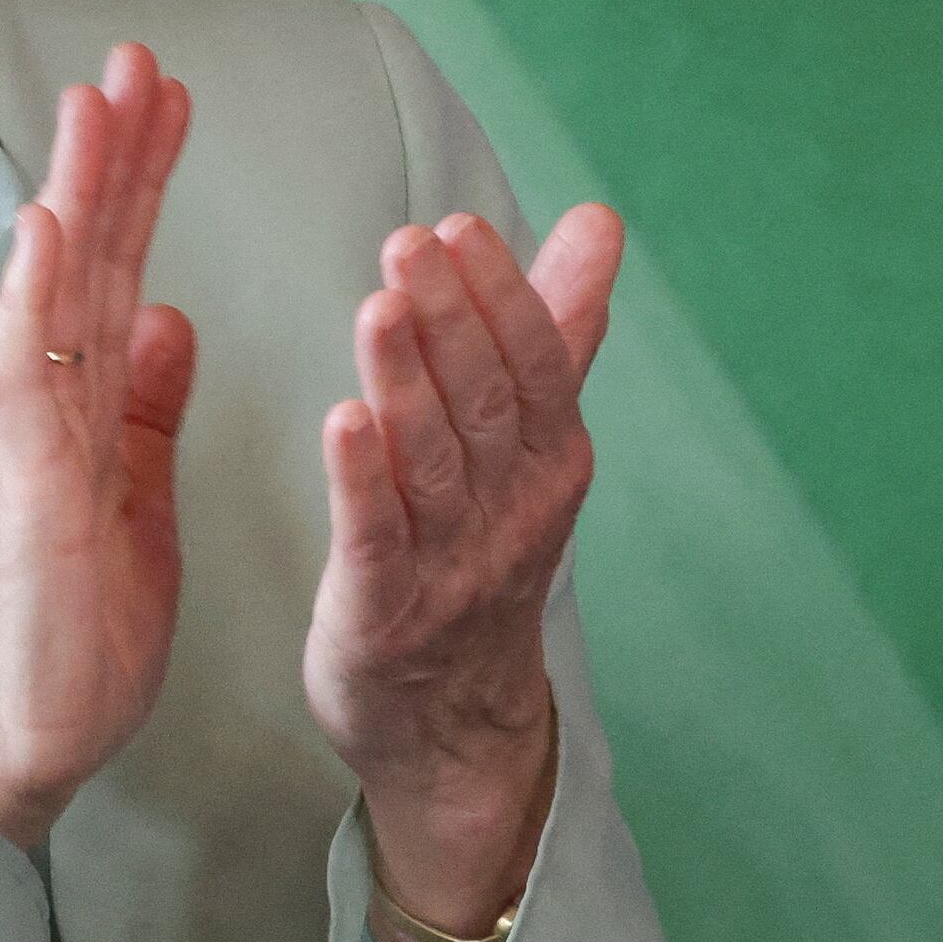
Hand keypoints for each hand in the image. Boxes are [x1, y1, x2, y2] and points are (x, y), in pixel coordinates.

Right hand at [0, 46, 198, 848]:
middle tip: (137, 55)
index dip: (140, 180)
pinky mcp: (23, 490)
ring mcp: (28, 440)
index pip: (117, 267)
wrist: (23, 738)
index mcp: (83, 404)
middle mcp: (46, 404)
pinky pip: (25, 381)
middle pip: (83, 256)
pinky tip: (47, 231)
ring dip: (72, 194)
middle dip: (110, 154)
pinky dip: (34, 302)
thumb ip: (145, 408)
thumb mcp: (137, 496)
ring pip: (51, 293)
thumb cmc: (76, 628)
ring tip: (93, 100)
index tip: (168, 94)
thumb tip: (169, 318)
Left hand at [302, 201, 624, 941]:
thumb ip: (558, 328)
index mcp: (551, 462)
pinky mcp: (385, 611)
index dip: (504, 297)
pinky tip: (343, 420)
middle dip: (452, 318)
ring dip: (408, 380)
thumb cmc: (485, 553)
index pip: (538, 366)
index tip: (464, 227)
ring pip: (433, 461)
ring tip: (379, 308)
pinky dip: (361, 480)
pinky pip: (376, 538)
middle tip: (411, 242)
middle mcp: (511, 509)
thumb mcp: (534, 443)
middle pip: (486, 403)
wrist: (455, 720)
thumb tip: (599, 221)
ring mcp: (451, 564)